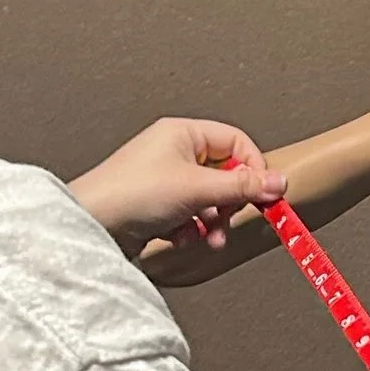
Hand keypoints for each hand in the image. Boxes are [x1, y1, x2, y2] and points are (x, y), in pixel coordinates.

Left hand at [68, 120, 282, 279]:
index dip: (253, 168)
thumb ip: (242, 187)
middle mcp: (173, 152)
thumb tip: (279, 181)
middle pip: (224, 174)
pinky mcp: (156, 206)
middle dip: (228, 202)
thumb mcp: (198, 189)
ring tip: (208, 236)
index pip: (236, 141)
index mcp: (182, 133)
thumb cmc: (130, 194)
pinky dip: (190, 229)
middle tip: (227, 217)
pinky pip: (189, 215)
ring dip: (212, 221)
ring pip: (208, 199)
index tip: (263, 194)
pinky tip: (179, 237)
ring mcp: (164, 180)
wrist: (90, 225)